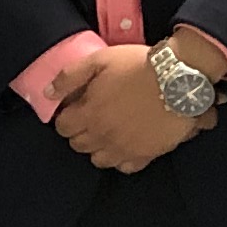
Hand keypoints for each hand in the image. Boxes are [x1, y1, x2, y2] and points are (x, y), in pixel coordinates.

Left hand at [51, 45, 208, 172]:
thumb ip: (69, 77)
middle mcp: (103, 136)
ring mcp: (125, 149)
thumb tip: (48, 93)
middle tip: (90, 118)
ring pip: (99, 160)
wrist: (179, 78)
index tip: (75, 109)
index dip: (66, 117)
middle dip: (79, 132)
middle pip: (78, 145)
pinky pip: (125, 167)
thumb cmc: (137, 65)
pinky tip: (126, 144)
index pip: (63, 127)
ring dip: (98, 147)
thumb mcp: (99, 60)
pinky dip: (121, 159)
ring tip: (107, 133)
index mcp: (89, 114)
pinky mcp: (146, 155)